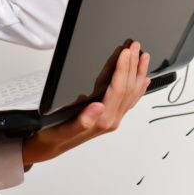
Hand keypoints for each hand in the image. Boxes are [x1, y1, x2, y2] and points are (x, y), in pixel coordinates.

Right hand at [21, 40, 150, 167]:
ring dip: (138, 73)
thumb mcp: (62, 129)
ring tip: (143, 57)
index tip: (125, 52)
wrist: (50, 147)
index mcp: (103, 120)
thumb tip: (97, 106)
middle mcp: (111, 119)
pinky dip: (138, 88)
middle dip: (133, 65)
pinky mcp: (110, 117)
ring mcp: (112, 118)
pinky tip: (142, 81)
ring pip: (132, 93)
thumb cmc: (55, 137)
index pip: (118, 89)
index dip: (123, 68)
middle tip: (135, 47)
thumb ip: (82, 121)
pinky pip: (129, 101)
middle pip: (128, 88)